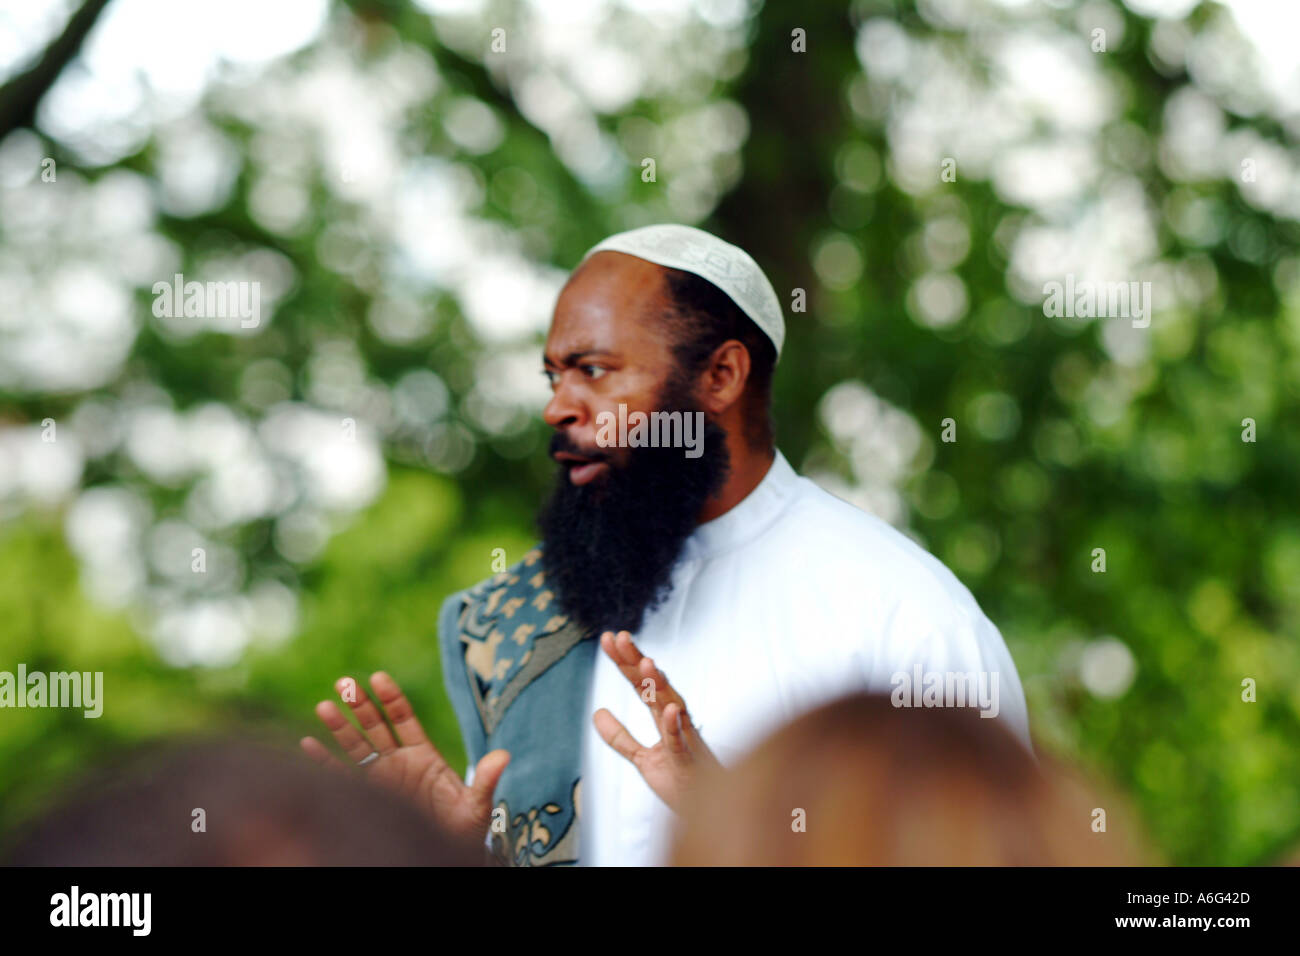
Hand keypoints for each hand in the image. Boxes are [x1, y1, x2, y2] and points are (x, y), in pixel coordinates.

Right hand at [300, 671, 509, 844]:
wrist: (442, 851)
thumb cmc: (462, 830)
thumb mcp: (476, 806)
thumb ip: (485, 781)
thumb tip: (504, 755)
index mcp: (423, 756)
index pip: (404, 719)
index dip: (391, 698)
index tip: (378, 677)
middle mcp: (398, 762)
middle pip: (375, 726)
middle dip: (360, 705)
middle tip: (344, 683)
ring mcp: (380, 779)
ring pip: (355, 747)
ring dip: (339, 727)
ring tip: (323, 705)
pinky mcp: (367, 798)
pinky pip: (341, 777)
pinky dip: (323, 762)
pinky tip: (307, 744)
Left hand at [592, 630, 720, 812]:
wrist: (708, 816)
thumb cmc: (681, 782)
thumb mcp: (642, 758)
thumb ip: (620, 737)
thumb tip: (596, 712)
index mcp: (665, 719)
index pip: (641, 684)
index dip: (624, 662)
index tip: (608, 639)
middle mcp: (677, 722)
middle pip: (655, 685)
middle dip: (637, 661)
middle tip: (620, 637)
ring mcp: (685, 740)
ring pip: (672, 706)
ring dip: (660, 684)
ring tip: (645, 662)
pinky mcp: (689, 764)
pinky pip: (681, 743)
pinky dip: (675, 726)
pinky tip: (667, 710)